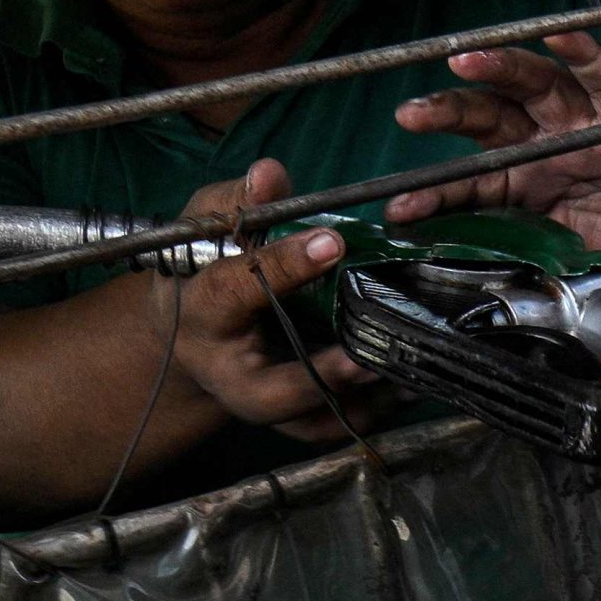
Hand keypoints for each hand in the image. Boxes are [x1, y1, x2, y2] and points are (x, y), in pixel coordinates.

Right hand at [161, 160, 382, 440]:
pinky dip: (374, 411)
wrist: (191, 337)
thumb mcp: (210, 228)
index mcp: (203, 313)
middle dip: (325, 375)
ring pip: (315, 419)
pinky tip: (410, 384)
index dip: (283, 267)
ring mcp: (264, 406)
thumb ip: (239, 202)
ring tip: (408, 370)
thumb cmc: (206, 271)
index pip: (236, 290)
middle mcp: (229, 373)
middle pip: (275, 390)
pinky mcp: (293, 422)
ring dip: (365, 400)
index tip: (331, 241)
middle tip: (369, 353)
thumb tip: (269, 173)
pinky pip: (337, 428)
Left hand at [388, 33, 600, 247]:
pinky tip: (554, 31)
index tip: (398, 207)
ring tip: (463, 63)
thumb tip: (502, 291)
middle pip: (489, 119)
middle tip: (411, 117)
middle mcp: (550, 145)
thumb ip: (547, 261)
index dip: (435, 193)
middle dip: (448, 115)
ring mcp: (586, 120)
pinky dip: (578, 48)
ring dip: (497, 70)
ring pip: (532, 84)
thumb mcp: (587, 258)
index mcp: (533, 185)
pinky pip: (600, 70)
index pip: (474, 181)